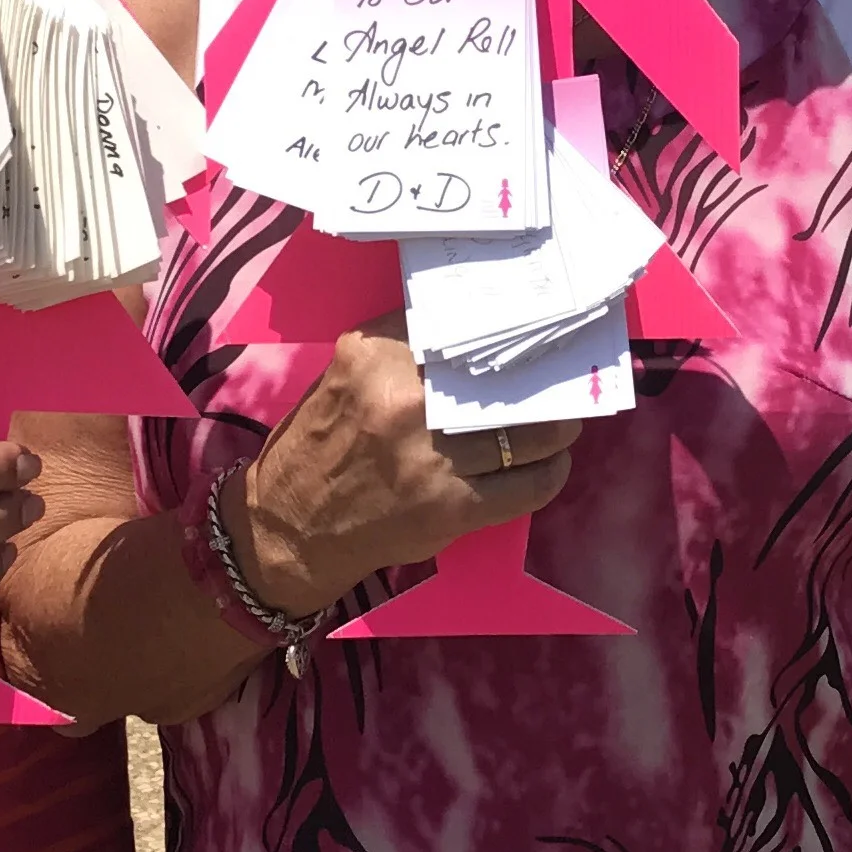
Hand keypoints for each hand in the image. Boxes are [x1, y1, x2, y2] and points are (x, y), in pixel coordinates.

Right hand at [235, 314, 577, 617]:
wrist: (289, 525)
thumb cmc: (323, 442)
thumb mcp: (349, 377)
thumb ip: (406, 352)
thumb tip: (489, 334)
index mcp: (373, 356)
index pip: (465, 327)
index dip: (508, 326)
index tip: (535, 326)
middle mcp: (403, 400)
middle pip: (505, 378)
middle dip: (540, 379)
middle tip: (561, 376)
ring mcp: (429, 456)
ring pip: (529, 433)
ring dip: (557, 428)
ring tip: (563, 422)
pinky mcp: (449, 507)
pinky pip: (529, 484)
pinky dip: (550, 473)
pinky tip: (550, 464)